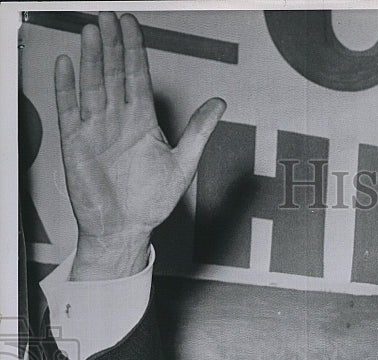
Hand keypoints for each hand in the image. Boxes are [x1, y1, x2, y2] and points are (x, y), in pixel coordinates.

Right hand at [54, 12, 225, 278]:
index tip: (131, 24)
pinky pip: (68, 108)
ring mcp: (96, 128)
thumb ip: (199, 131)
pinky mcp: (76, 141)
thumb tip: (220, 104)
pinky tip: (66, 64)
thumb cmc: (152, 203)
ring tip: (92, 30)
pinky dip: (65, 86)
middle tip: (109, 16)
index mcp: (143, 121)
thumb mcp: (183, 165)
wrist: (124, 230)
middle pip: (113, 72)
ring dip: (92, 57)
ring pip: (92, 84)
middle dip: (111, 44)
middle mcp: (118, 119)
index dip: (134, 49)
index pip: (137, 75)